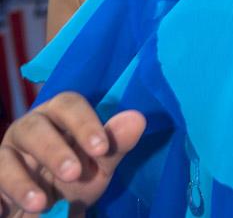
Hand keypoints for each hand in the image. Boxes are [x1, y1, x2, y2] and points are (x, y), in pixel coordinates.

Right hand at [0, 93, 144, 214]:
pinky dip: (5, 195)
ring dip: (24, 180)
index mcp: (59, 115)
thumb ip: (115, 144)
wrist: (46, 209)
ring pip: (8, 157)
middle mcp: (31, 127)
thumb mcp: (97, 164)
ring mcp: (8, 152)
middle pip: (37, 126)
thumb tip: (139, 119)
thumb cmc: (74, 176)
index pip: (69, 105)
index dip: (84, 123)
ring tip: (43, 204)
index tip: (101, 149)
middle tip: (74, 174)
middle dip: (55, 150)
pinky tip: (17, 209)